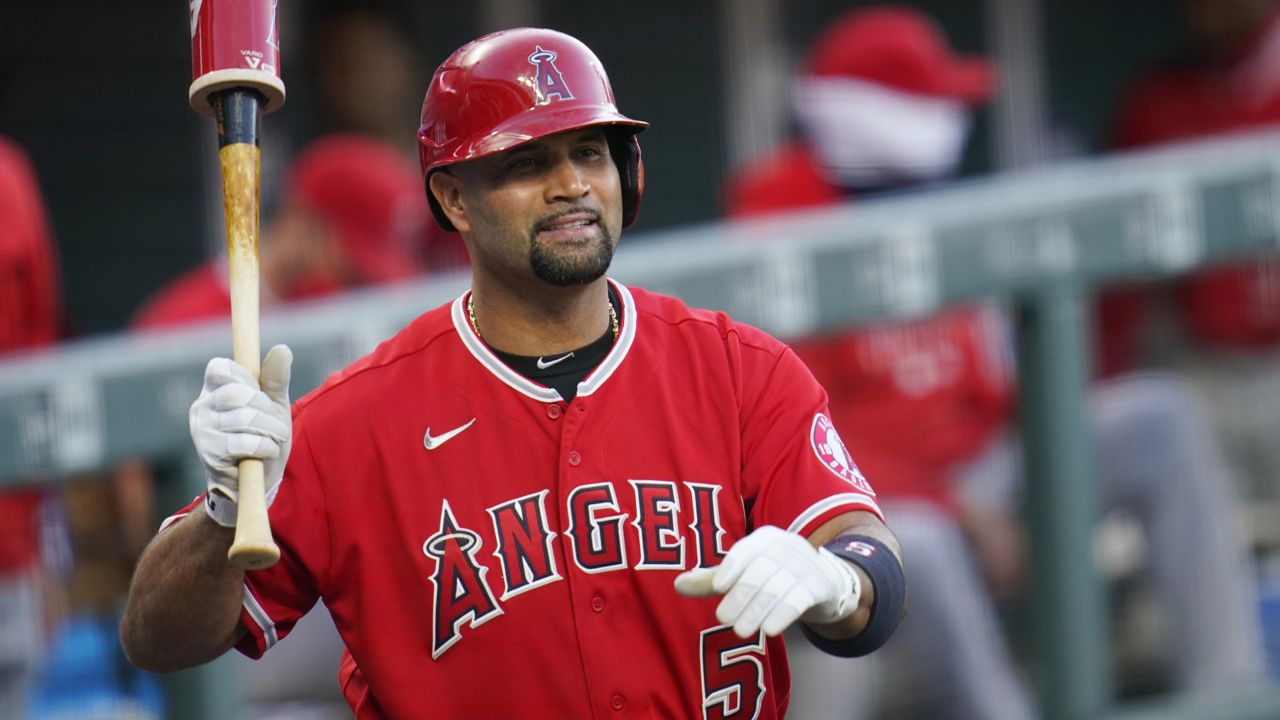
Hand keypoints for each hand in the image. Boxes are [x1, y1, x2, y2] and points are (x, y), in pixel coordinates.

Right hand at [189, 345, 292, 526]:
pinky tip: (264, 453)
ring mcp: (202, 431)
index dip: (246, 379)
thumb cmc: (263, 437)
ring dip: (271, 431)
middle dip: (267, 410)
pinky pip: (244, 443)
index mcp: (213, 390)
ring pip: (244, 418)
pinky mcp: (209, 454)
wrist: (256, 482)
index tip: (259, 395)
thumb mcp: (273, 405)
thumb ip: (275, 379)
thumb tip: (282, 349)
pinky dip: (265, 447)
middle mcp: (201, 407)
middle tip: (277, 426)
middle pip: (238, 394)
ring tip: (273, 440)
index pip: (220, 367)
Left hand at [674, 525, 860, 637]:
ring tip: (740, 630)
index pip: (745, 550)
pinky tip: (769, 630)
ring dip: (756, 611)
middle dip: (739, 596)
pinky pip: (798, 600)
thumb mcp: (746, 572)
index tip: (717, 587)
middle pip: (759, 572)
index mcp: (765, 538)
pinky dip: (781, 615)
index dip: (731, 567)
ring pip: (776, 589)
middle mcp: (786, 546)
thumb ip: (713, 579)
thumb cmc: (775, 575)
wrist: (825, 582)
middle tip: (723, 619)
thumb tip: (678, 584)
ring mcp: (805, 565)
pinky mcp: (819, 585)